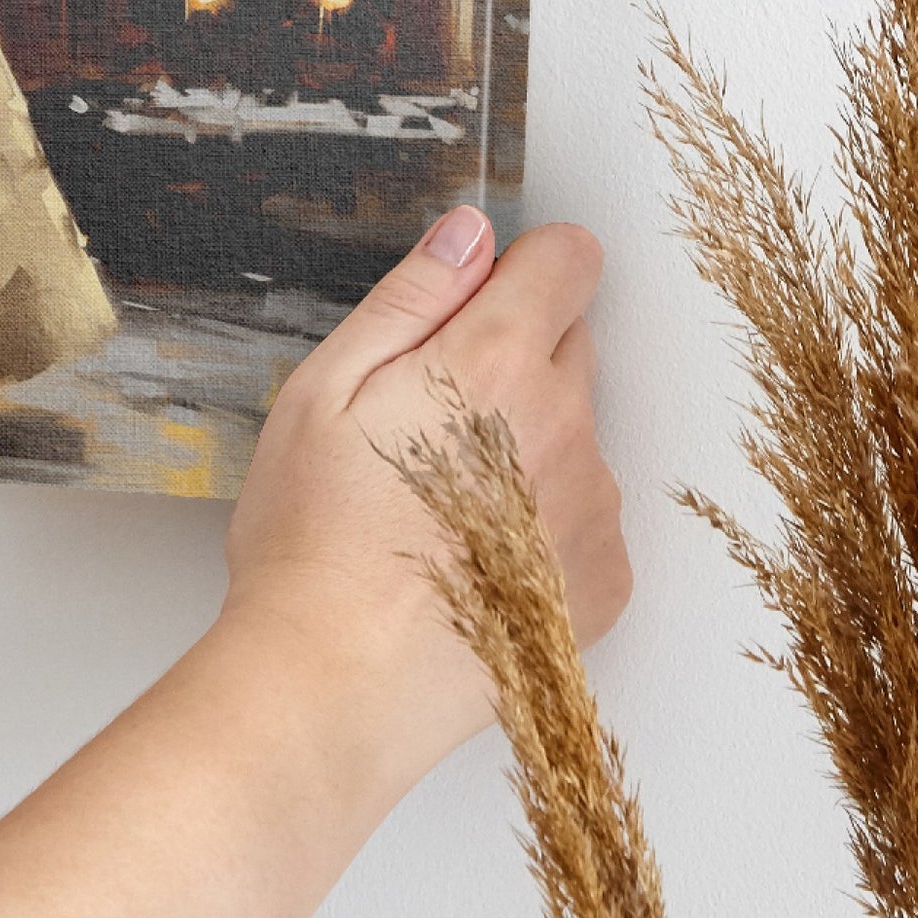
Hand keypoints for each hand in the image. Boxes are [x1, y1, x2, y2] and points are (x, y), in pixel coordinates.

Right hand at [221, 211, 629, 791]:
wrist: (337, 684)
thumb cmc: (314, 538)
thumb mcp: (324, 389)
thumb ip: (411, 298)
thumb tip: (470, 233)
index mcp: (497, 361)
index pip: (569, 259)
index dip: (520, 268)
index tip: (474, 304)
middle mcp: (567, 425)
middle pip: (571, 344)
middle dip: (511, 358)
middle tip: (424, 420)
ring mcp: (593, 508)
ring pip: (574, 433)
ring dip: (527, 445)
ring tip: (437, 505)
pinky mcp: (603, 581)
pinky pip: (584, 515)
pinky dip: (541, 523)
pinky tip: (470, 557)